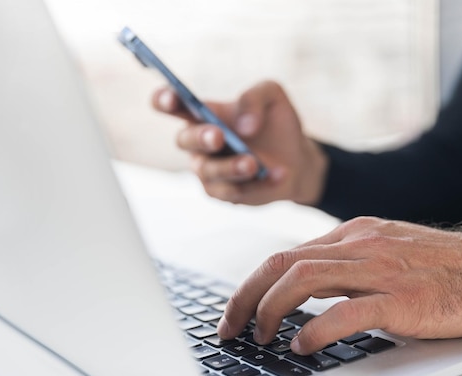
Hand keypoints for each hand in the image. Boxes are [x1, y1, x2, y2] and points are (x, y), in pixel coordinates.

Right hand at [152, 80, 327, 204]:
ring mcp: (208, 170)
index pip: (171, 104)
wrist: (296, 159)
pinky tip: (277, 175)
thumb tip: (244, 126)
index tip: (172, 97)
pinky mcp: (224, 193)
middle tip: (219, 136)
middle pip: (184, 140)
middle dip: (201, 138)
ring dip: (231, 166)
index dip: (164, 100)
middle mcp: (198, 142)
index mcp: (201, 113)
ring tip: (252, 163)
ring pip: (209, 171)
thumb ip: (255, 98)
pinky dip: (258, 183)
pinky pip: (234, 192)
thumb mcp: (271, 96)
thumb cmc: (274, 124)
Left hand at [216, 216, 461, 354]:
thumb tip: (301, 289)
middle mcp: (359, 244)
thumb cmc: (440, 265)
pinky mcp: (402, 297)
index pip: (285, 255)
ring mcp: (380, 269)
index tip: (237, 311)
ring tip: (261, 337)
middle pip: (282, 263)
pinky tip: (303, 344)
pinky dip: (316, 329)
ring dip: (271, 310)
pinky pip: (347, 311)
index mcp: (352, 234)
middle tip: (232, 328)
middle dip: (246, 297)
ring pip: (303, 279)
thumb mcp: (382, 252)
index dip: (252, 285)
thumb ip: (343, 265)